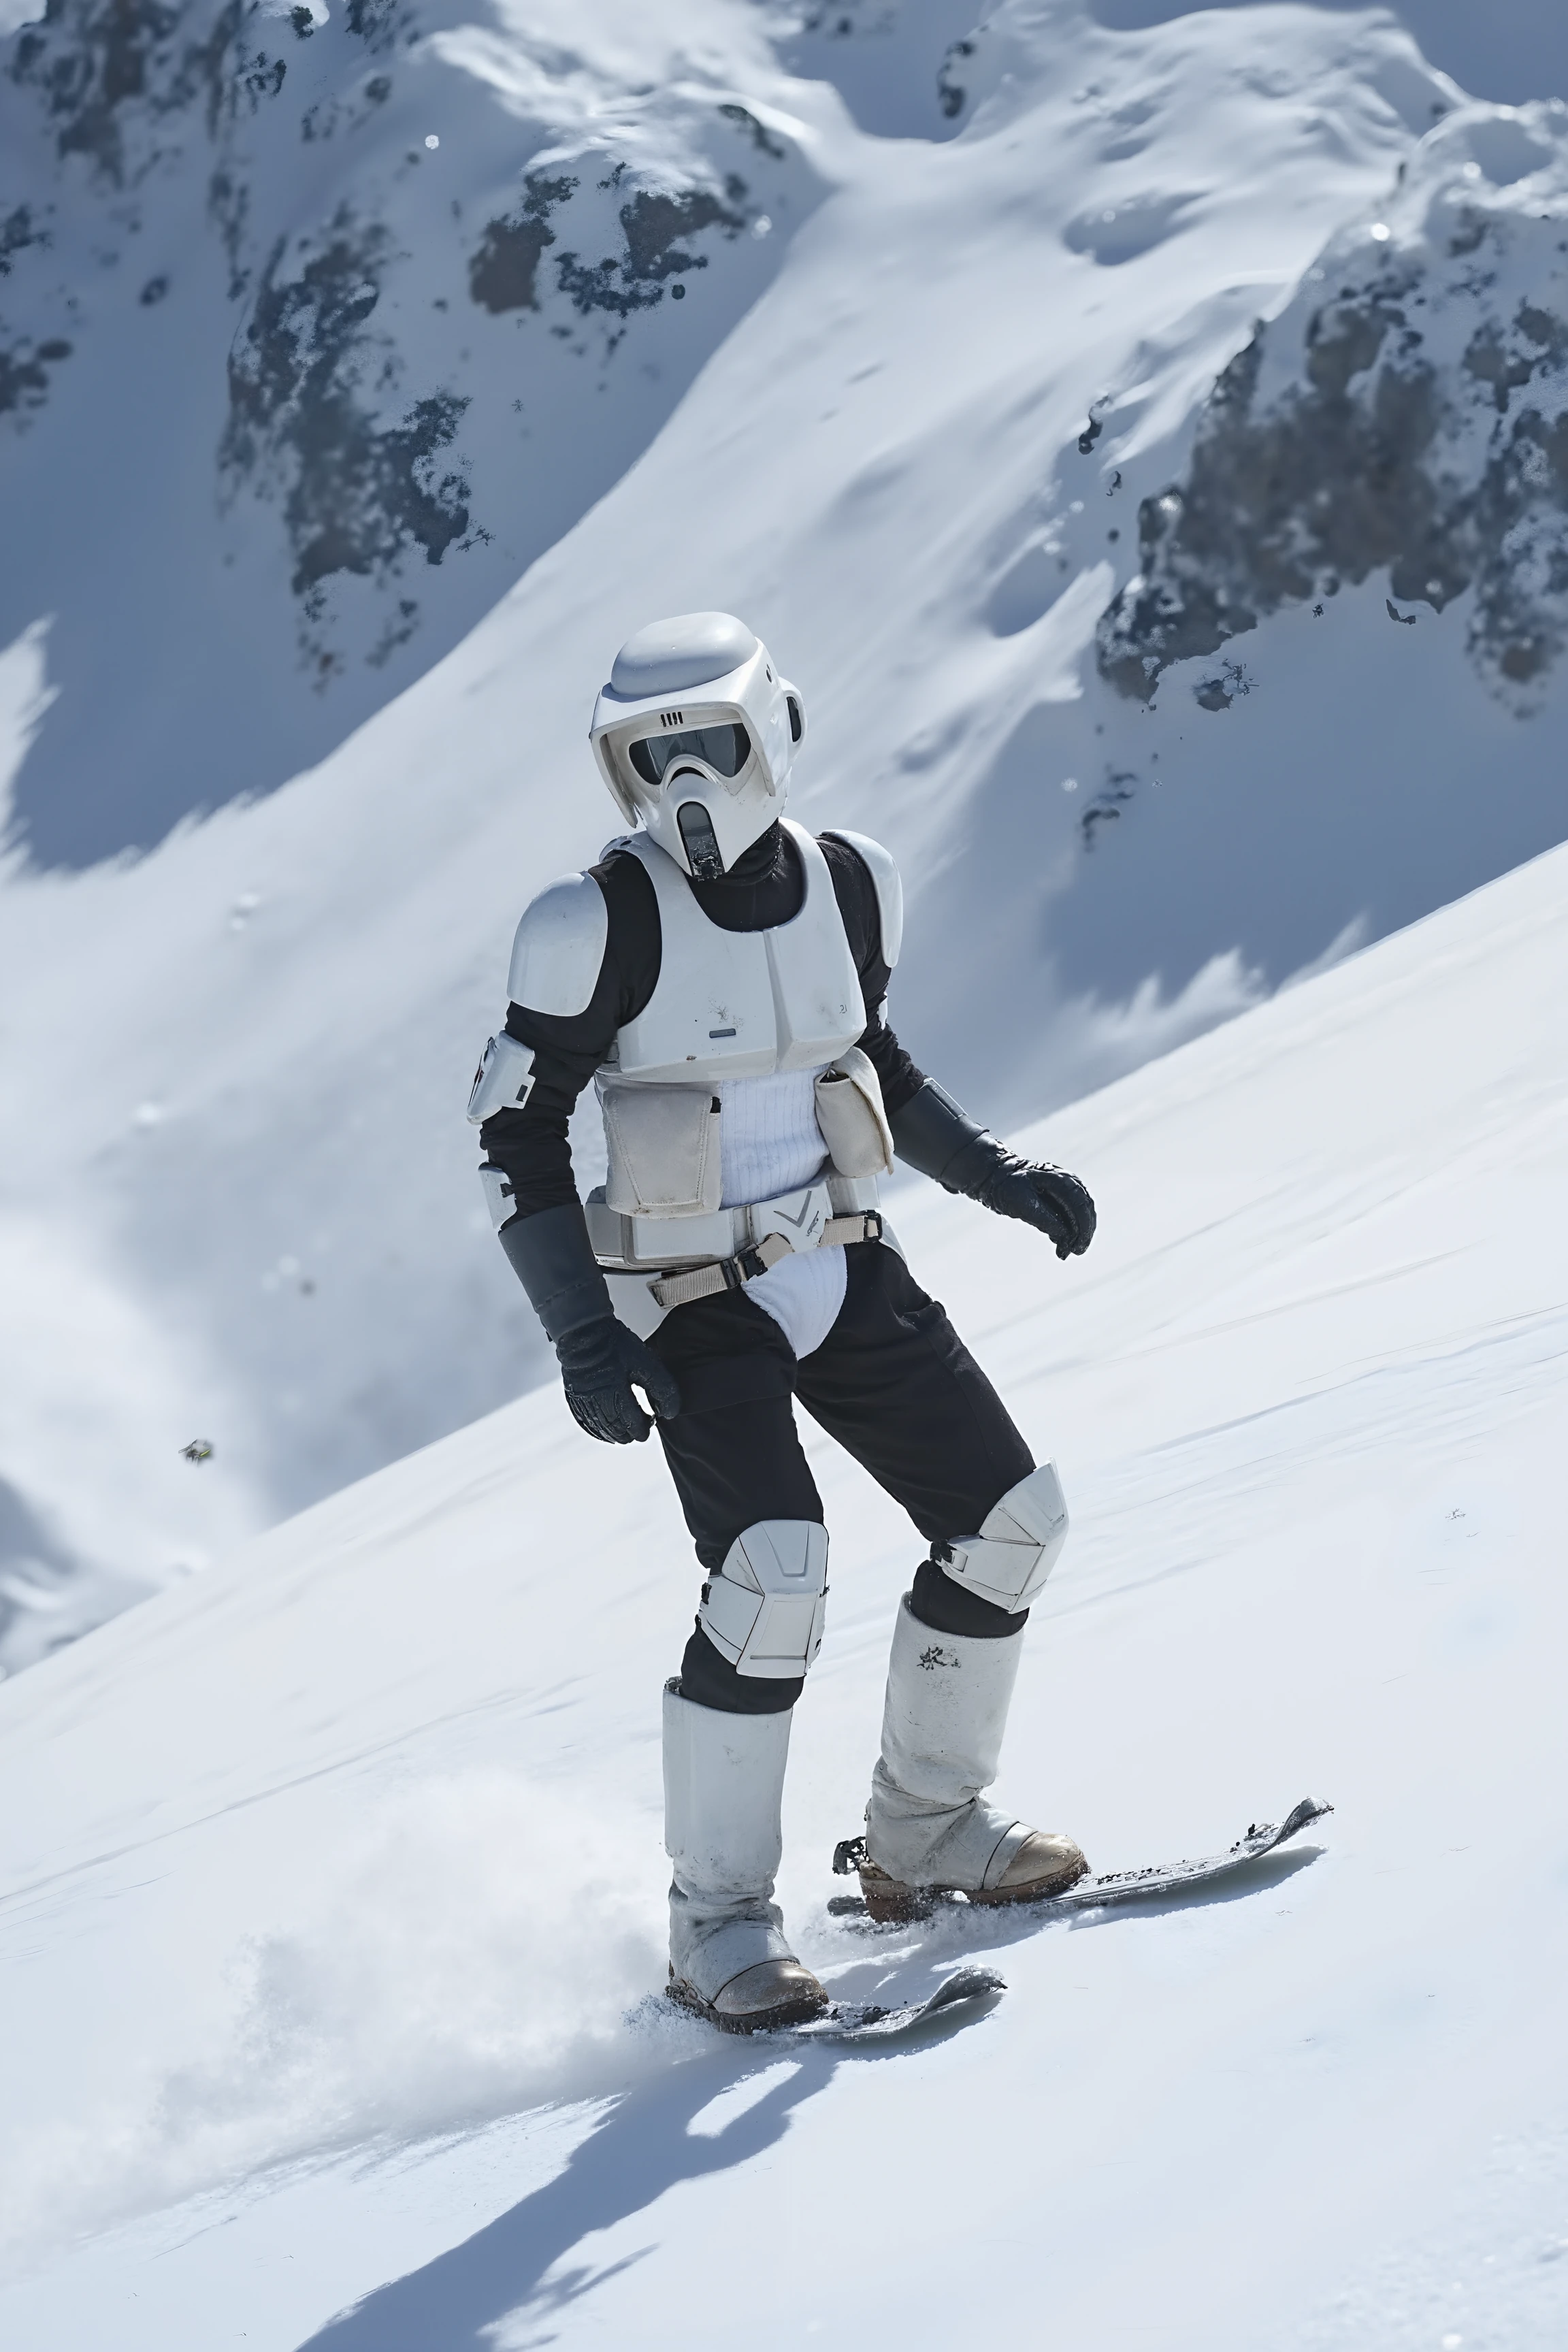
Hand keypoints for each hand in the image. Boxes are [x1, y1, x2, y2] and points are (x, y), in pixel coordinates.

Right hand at [555, 1316, 680, 1443]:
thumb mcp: (647, 1363)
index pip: (633, 1425)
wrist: (584, 1331)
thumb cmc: (615, 1344)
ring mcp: (583, 1401)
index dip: (644, 1428)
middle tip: (640, 1427)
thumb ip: (662, 1389)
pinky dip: (597, 1429)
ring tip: (625, 1431)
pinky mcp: (574, 1396)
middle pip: (616, 1431)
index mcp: (616, 1395)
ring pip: (600, 1429)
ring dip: (614, 1433)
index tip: (651, 1421)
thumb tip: (669, 1413)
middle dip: (630, 1433)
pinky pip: (585, 1422)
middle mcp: (597, 1402)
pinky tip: (604, 1428)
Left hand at [976, 1156, 1095, 1258]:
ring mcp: (1066, 1191)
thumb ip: (1044, 1218)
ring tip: (1064, 1252)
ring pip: (1081, 1215)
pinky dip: (1069, 1233)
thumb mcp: (1022, 1204)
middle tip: (1075, 1252)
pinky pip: (1071, 1218)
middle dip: (1083, 1233)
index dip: (1084, 1227)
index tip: (1078, 1246)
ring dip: (1077, 1235)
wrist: (998, 1179)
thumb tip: (1064, 1234)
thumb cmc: (1008, 1188)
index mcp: (1060, 1179)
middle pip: (1086, 1210)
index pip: (1081, 1203)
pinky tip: (1060, 1244)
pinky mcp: (1060, 1201)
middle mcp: (1068, 1183)